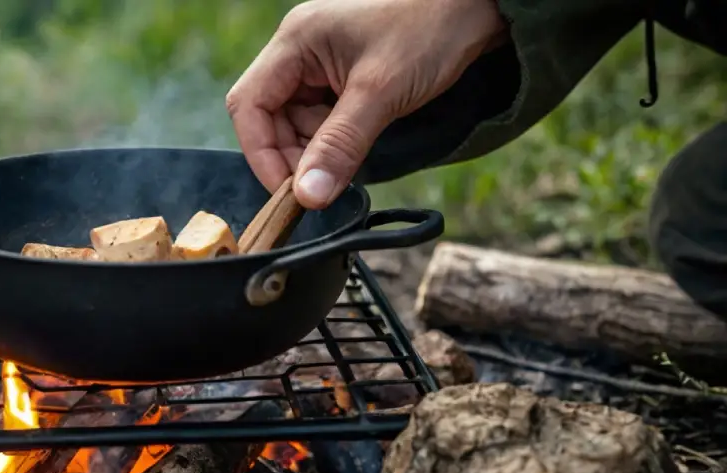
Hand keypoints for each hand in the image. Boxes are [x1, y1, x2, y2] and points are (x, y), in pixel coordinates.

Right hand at [226, 0, 507, 208]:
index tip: (288, 192)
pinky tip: (360, 144)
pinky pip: (323, 118)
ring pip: (297, 123)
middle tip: (322, 183)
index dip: (261, 153)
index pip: (249, 105)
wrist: (481, 5)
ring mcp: (322, 63)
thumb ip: (339, 146)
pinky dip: (336, 141)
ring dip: (317, 150)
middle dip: (292, 155)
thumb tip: (307, 197)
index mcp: (295, 41)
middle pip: (269, 118)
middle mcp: (300, 50)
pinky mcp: (344, 77)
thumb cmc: (431, 29)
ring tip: (351, 158)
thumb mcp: (381, 92)